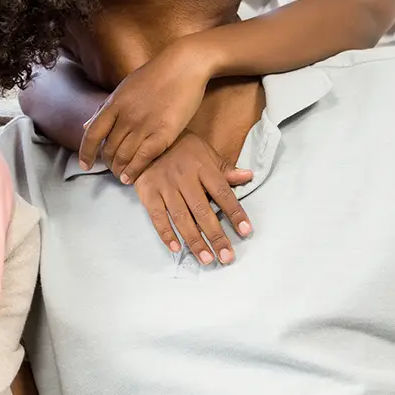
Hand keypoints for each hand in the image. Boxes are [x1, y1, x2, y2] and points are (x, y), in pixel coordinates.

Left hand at [79, 40, 210, 182]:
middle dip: (107, 163)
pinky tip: (130, 178)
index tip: (84, 165)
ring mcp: (144, 125)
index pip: (92, 134)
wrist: (185, 65)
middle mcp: (126, 117)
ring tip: (121, 176)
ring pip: (124, 157)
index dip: (85, 152)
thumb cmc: (155, 75)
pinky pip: (143, 159)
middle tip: (112, 169)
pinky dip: (134, 171)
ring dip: (119, 170)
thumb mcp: (124, 88)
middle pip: (108, 149)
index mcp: (114, 104)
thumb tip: (85, 125)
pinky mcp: (163, 133)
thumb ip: (105, 108)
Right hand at [134, 133, 251, 264]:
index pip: (223, 193)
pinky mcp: (148, 193)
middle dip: (216, 236)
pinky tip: (177, 249)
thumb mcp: (205, 151)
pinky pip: (157, 217)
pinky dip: (166, 234)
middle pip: (203, 211)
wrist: (145, 135)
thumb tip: (249, 176)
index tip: (246, 231)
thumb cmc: (181, 147)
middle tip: (226, 257)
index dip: (235, 213)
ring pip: (181, 218)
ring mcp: (165, 186)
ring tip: (206, 259)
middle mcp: (184, 178)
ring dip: (194, 241)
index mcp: (202, 167)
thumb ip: (225, 168)